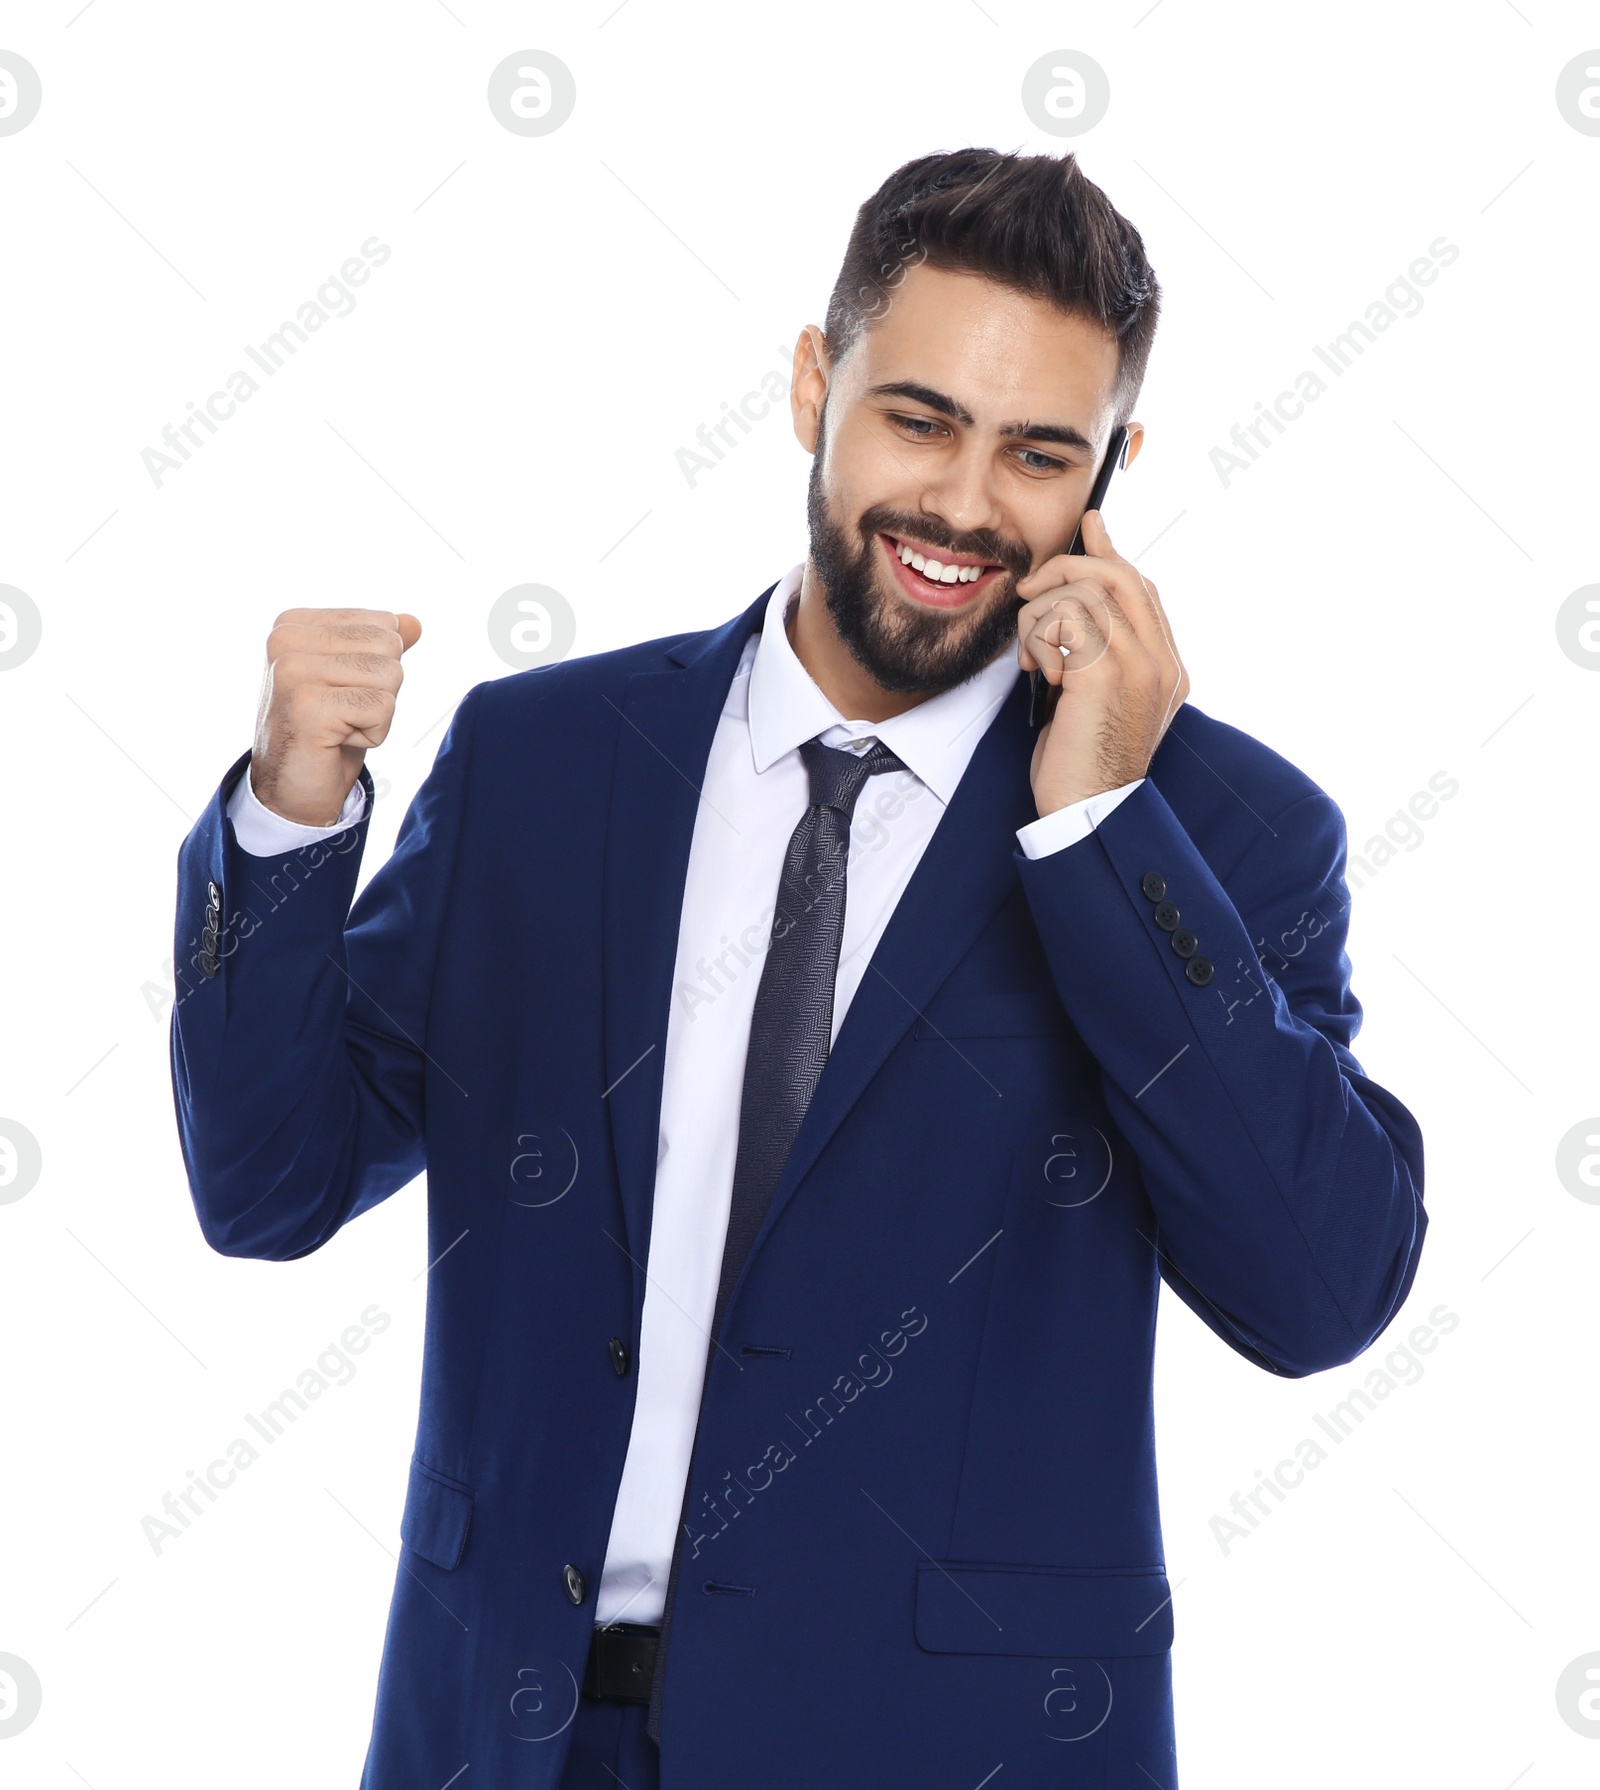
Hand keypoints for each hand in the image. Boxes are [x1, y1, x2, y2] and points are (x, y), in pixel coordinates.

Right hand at [249, 608, 421, 825]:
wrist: (292, 790)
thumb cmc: (325, 733)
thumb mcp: (354, 680)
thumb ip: (379, 647)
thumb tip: (414, 622)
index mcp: (294, 624)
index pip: (384, 624)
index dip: (378, 667)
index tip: (340, 694)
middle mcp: (285, 639)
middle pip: (390, 646)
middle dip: (382, 689)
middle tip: (342, 714)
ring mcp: (293, 671)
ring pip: (390, 675)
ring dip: (378, 714)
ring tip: (339, 728)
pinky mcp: (308, 705)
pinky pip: (382, 707)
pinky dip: (373, 734)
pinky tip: (337, 742)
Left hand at [1016, 510, 1187, 816]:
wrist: (1085, 812)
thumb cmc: (1081, 762)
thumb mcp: (1092, 696)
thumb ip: (1095, 648)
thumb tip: (1075, 598)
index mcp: (1168, 667)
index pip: (1143, 586)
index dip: (1110, 553)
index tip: (1088, 527)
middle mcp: (1163, 661)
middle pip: (1119, 574)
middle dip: (1065, 571)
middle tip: (1030, 593)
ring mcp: (1140, 664)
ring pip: (1083, 592)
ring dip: (1039, 620)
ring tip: (1034, 661)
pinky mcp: (1105, 672)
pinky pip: (1064, 618)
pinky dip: (1038, 639)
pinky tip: (1039, 673)